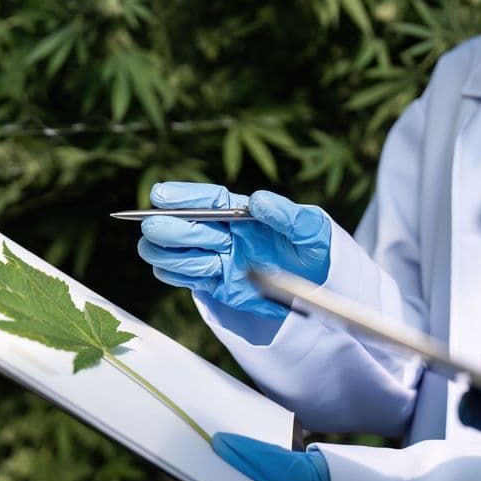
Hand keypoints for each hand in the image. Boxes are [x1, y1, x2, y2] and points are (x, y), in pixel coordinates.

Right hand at [137, 182, 330, 319]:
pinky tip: (182, 270)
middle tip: (162, 230)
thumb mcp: (313, 228)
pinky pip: (181, 276)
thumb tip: (259, 200)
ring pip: (172, 252)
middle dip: (171, 228)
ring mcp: (216, 258)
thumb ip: (288, 214)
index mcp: (241, 212)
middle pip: (181, 226)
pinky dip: (175, 273)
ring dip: (172, 254)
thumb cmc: (315, 248)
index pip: (207, 200)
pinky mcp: (215, 284)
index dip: (182, 196)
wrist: (321, 285)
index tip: (160, 195)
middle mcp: (223, 232)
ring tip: (195, 259)